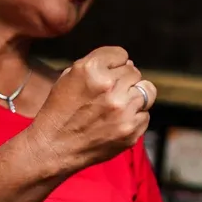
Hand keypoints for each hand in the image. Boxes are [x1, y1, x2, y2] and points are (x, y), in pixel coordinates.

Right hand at [28, 46, 157, 175]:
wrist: (54, 147)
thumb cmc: (59, 111)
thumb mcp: (69, 77)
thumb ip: (97, 64)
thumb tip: (128, 62)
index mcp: (91, 69)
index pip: (121, 54)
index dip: (114, 63)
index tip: (107, 74)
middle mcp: (110, 87)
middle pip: (134, 72)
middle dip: (124, 80)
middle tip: (110, 93)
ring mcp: (123, 110)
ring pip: (147, 91)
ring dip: (134, 96)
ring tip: (118, 105)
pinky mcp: (131, 130)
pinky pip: (145, 114)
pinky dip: (135, 117)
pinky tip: (117, 121)